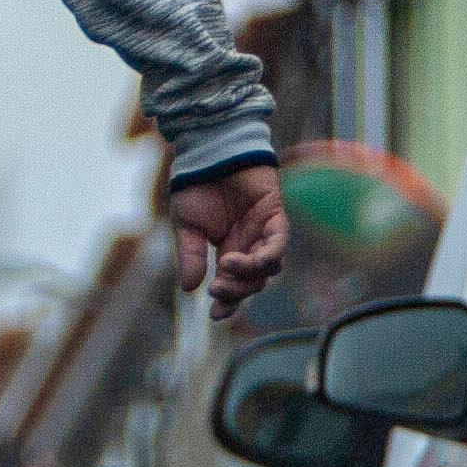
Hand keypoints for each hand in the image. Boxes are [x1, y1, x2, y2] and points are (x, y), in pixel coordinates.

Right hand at [172, 160, 285, 317]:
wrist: (208, 152)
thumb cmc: (196, 185)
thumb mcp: (187, 227)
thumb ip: (192, 257)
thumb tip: (189, 288)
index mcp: (228, 248)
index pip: (233, 283)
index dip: (228, 301)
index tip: (215, 314)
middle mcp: (249, 244)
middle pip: (253, 281)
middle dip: (236, 292)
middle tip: (217, 290)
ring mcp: (264, 231)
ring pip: (268, 268)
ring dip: (249, 274)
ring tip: (225, 266)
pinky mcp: (276, 215)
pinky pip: (279, 243)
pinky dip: (267, 256)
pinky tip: (246, 259)